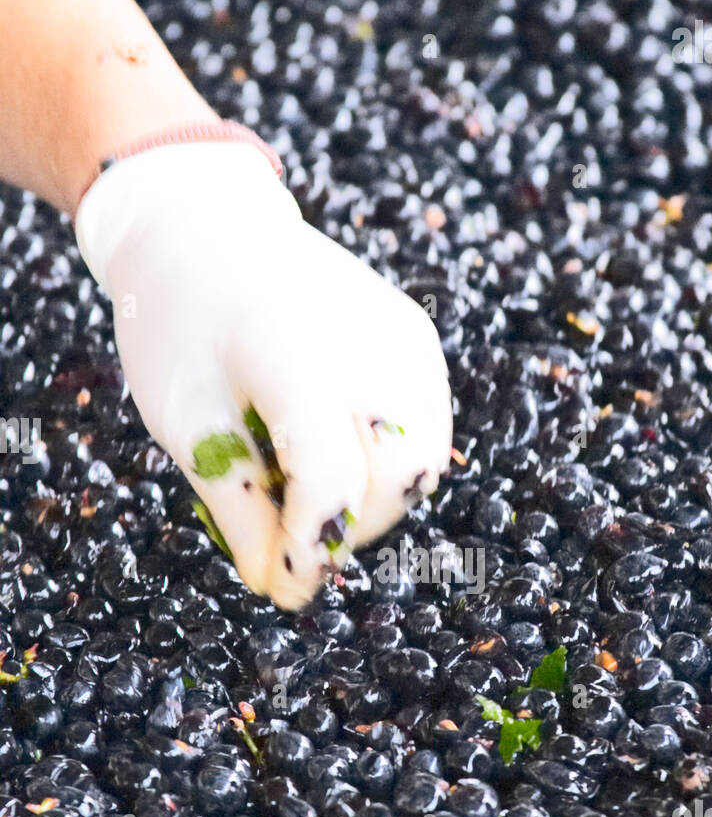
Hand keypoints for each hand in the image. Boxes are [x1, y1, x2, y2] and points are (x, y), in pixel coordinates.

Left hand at [75, 141, 451, 606]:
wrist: (205, 228)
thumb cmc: (180, 327)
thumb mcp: (184, 422)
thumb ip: (237, 507)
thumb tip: (282, 587)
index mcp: (292, 353)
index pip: (330, 479)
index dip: (308, 547)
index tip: (282, 583)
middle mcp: (368, 341)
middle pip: (396, 478)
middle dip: (349, 529)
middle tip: (291, 536)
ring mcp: (405, 339)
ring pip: (424, 462)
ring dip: (375, 501)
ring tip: (308, 486)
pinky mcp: (420, 341)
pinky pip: (426, 430)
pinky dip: (388, 461)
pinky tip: (332, 446)